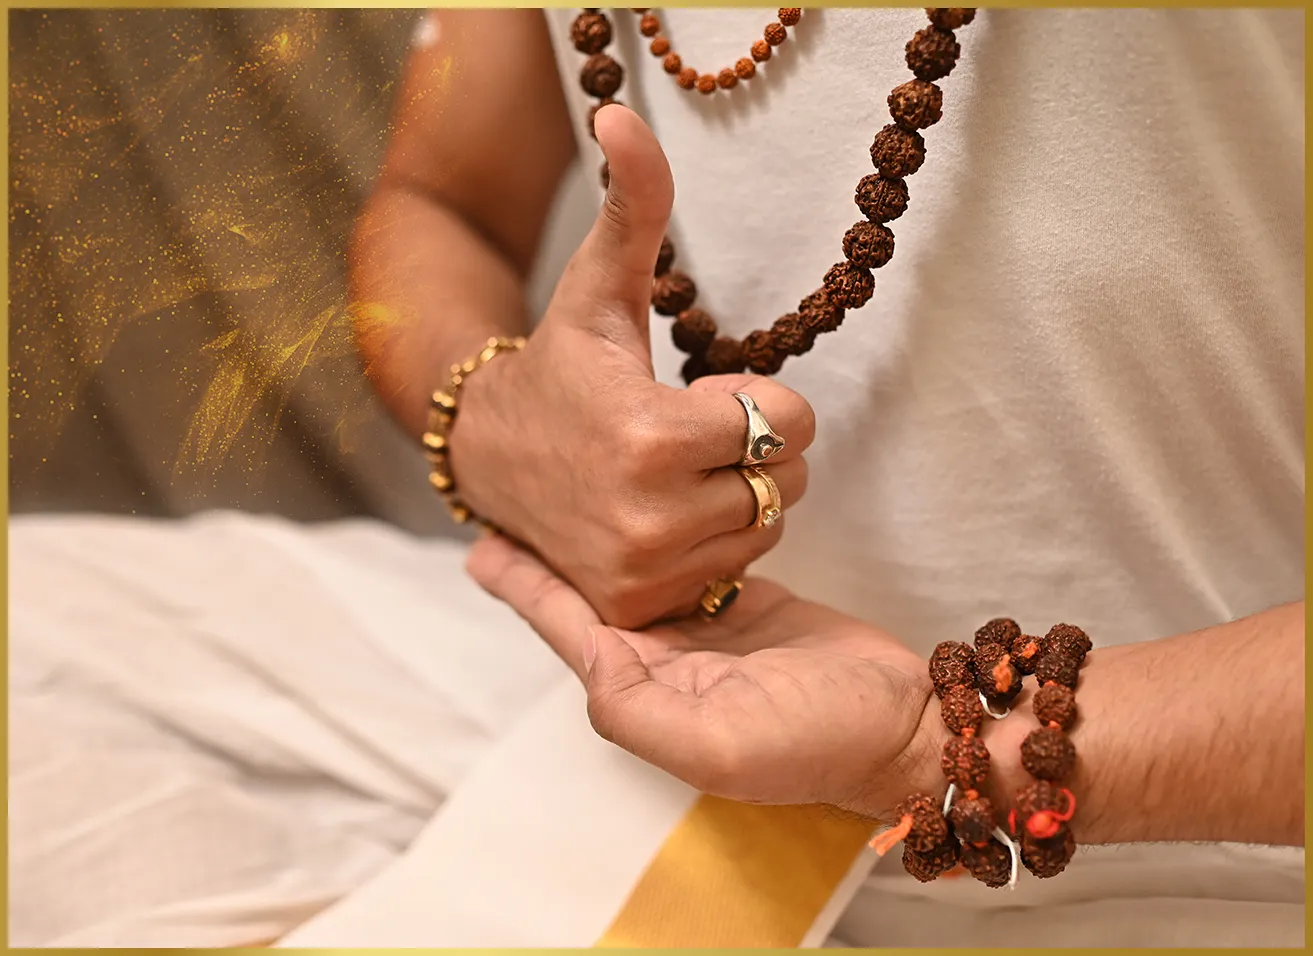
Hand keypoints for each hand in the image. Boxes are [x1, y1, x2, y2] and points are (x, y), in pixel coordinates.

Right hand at [449, 105, 815, 629]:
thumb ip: (633, 204)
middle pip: (786, 481)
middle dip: (752, 449)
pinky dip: (713, 543)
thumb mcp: (598, 286)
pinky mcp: (637, 608)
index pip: (790, 424)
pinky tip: (660, 514)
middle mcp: (649, 519)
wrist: (488, 455)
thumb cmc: (561, 365)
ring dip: (736, 494)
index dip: (756, 401)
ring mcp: (643, 574)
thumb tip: (619, 113)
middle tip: (685, 433)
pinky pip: (733, 572)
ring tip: (669, 472)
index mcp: (649, 437)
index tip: (701, 393)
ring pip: (763, 527)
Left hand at [468, 534, 939, 816]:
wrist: (903, 726)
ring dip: (599, 540)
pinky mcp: (745, 609)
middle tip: (510, 503)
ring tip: (565, 497)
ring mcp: (705, 637)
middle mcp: (664, 665)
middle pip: (592, 598)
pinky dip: (660, 536)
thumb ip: (634, 705)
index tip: (483, 544)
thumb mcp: (715, 745)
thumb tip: (583, 648)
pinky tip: (638, 513)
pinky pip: (688, 563)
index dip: (528, 587)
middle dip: (552, 555)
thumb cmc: (815, 743)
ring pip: (636, 575)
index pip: (572, 629)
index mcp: (645, 692)